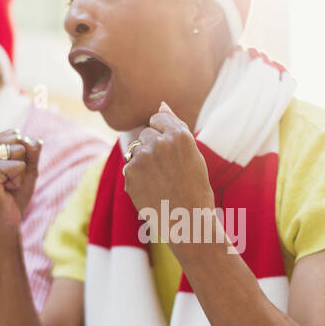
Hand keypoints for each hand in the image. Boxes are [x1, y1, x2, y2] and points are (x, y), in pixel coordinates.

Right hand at [0, 129, 43, 241]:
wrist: (4, 225)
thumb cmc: (13, 197)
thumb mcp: (26, 168)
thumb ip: (32, 150)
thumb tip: (32, 140)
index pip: (13, 134)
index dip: (19, 156)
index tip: (6, 174)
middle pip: (16, 138)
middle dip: (20, 162)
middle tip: (7, 182)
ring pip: (19, 150)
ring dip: (19, 172)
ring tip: (5, 186)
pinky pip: (19, 165)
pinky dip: (19, 179)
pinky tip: (5, 190)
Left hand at [122, 103, 215, 237]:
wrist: (187, 220)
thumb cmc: (195, 186)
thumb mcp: (192, 152)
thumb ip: (176, 125)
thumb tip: (161, 104)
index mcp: (179, 135)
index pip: (157, 118)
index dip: (163, 135)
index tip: (171, 152)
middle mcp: (159, 143)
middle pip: (145, 134)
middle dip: (152, 149)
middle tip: (167, 171)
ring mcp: (142, 158)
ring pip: (135, 150)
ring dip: (144, 162)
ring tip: (159, 181)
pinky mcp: (130, 174)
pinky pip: (129, 168)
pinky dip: (137, 178)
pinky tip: (151, 189)